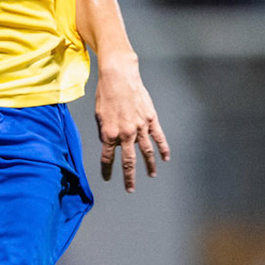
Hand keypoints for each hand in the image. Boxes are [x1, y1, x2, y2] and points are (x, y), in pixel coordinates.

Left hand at [95, 58, 168, 191]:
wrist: (119, 76)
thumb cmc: (106, 93)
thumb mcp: (98, 115)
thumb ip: (104, 131)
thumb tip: (110, 142)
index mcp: (109, 134)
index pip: (107, 158)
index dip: (107, 170)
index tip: (107, 178)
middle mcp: (125, 134)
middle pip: (128, 161)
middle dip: (129, 177)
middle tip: (130, 188)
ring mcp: (140, 127)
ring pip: (146, 152)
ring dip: (149, 166)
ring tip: (151, 175)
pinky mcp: (150, 119)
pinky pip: (158, 138)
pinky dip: (163, 149)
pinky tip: (165, 158)